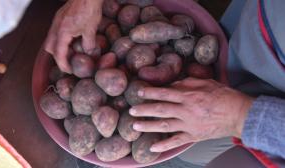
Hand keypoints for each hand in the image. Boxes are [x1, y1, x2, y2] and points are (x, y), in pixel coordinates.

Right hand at [44, 0, 102, 72]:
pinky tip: (71, 40)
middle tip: (68, 63)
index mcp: (62, 32)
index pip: (58, 54)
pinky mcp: (60, 17)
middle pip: (50, 48)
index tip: (69, 71)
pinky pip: (55, 32)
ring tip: (71, 53)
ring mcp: (56, 21)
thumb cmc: (89, 9)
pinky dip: (61, 40)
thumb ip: (88, 44)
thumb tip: (89, 53)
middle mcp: (55, 27)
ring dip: (59, 48)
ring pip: (51, 39)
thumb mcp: (90, 30)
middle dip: (58, 57)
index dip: (63, 64)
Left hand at [129, 78, 253, 151]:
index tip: (139, 92)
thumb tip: (172, 84)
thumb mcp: (205, 82)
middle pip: (161, 109)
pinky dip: (164, 145)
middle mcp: (186, 110)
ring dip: (148, 126)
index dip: (150, 92)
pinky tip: (152, 148)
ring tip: (134, 126)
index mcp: (188, 96)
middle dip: (144, 110)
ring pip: (164, 126)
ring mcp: (189, 125)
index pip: (165, 93)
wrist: (238, 113)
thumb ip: (187, 82)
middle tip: (131, 110)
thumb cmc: (222, 95)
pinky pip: (176, 141)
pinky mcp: (193, 136)